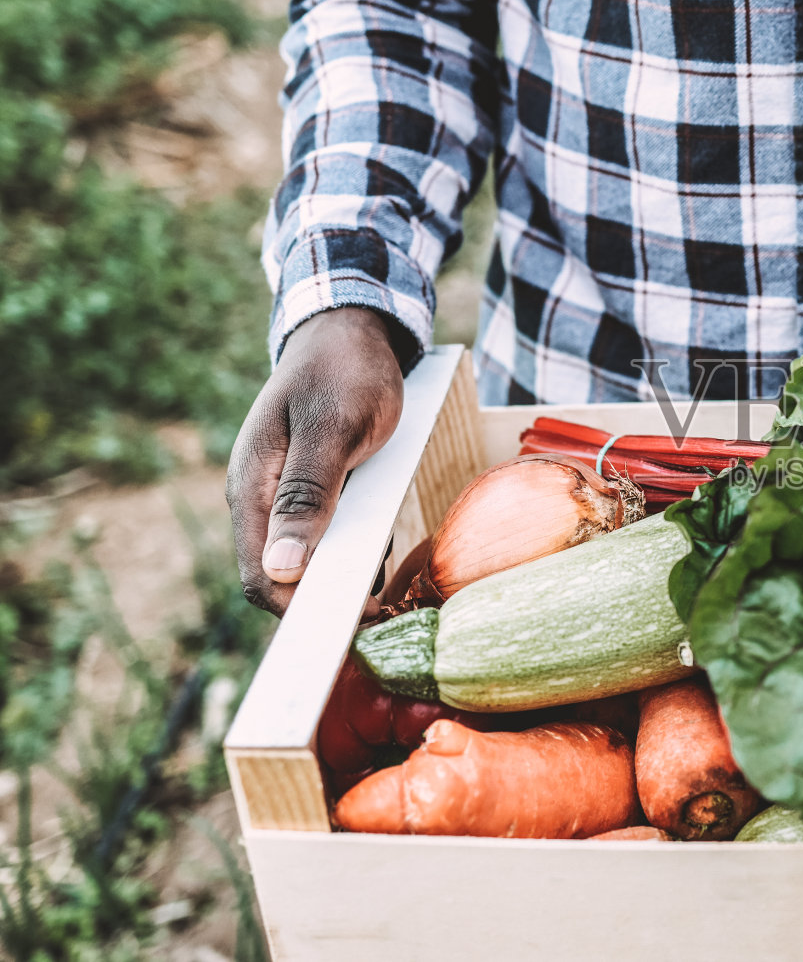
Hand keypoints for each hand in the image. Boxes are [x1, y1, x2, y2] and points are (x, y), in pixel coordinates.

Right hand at [226, 307, 404, 615]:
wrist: (350, 332)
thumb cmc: (344, 373)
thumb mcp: (333, 430)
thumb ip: (307, 495)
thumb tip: (281, 568)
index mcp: (251, 488)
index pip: (259, 578)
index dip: (299, 614)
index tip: (352, 631)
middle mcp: (259, 501)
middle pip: (279, 580)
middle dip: (323, 609)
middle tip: (382, 626)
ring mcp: (284, 498)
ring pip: (303, 563)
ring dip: (341, 588)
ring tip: (390, 607)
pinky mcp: (313, 493)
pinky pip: (325, 541)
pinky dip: (352, 561)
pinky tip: (385, 572)